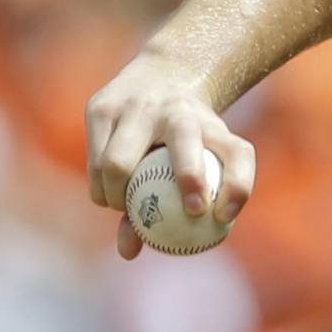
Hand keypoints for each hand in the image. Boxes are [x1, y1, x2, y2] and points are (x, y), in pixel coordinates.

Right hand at [85, 50, 255, 260]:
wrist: (160, 78)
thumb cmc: (185, 139)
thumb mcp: (193, 163)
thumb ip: (167, 208)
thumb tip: (128, 253)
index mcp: (212, 126)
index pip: (238, 154)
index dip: (239, 186)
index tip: (223, 218)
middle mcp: (178, 111)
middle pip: (185, 140)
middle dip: (188, 176)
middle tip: (183, 212)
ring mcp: (137, 106)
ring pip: (118, 163)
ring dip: (116, 197)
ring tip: (121, 204)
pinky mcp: (101, 107)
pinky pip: (93, 163)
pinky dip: (99, 188)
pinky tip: (106, 190)